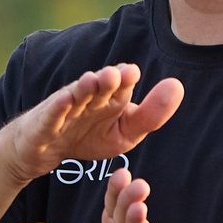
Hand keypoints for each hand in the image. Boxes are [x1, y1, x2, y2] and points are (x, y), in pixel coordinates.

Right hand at [0, 65, 184, 185]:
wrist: (44, 148)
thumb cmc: (86, 136)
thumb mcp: (124, 133)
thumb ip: (151, 115)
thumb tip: (177, 86)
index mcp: (110, 98)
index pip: (121, 87)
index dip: (126, 80)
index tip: (132, 73)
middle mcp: (88, 98)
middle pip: (99, 88)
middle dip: (108, 80)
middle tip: (117, 74)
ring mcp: (65, 109)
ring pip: (76, 95)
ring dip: (84, 87)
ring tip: (94, 80)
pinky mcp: (46, 123)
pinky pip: (52, 114)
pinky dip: (58, 107)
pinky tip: (65, 99)